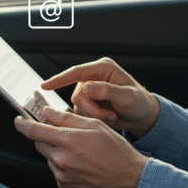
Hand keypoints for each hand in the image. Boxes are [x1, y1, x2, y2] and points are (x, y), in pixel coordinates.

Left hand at [14, 107, 148, 187]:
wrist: (128, 180)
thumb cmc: (116, 152)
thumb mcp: (96, 126)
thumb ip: (69, 119)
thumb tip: (49, 112)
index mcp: (70, 140)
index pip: (35, 130)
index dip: (23, 124)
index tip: (18, 120)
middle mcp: (62, 159)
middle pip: (40, 143)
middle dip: (47, 137)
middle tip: (65, 136)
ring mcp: (62, 175)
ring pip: (49, 158)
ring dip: (57, 152)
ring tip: (81, 153)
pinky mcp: (65, 187)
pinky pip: (56, 172)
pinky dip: (64, 166)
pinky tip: (81, 165)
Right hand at [41, 58, 159, 138]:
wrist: (143, 116)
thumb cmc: (140, 103)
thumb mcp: (128, 97)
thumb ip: (108, 91)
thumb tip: (87, 87)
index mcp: (103, 68)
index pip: (76, 72)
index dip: (59, 79)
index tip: (45, 85)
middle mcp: (94, 77)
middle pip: (77, 94)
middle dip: (91, 109)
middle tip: (109, 116)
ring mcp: (91, 90)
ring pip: (78, 106)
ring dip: (93, 115)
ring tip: (111, 117)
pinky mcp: (89, 103)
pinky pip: (81, 113)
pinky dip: (93, 119)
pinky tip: (108, 119)